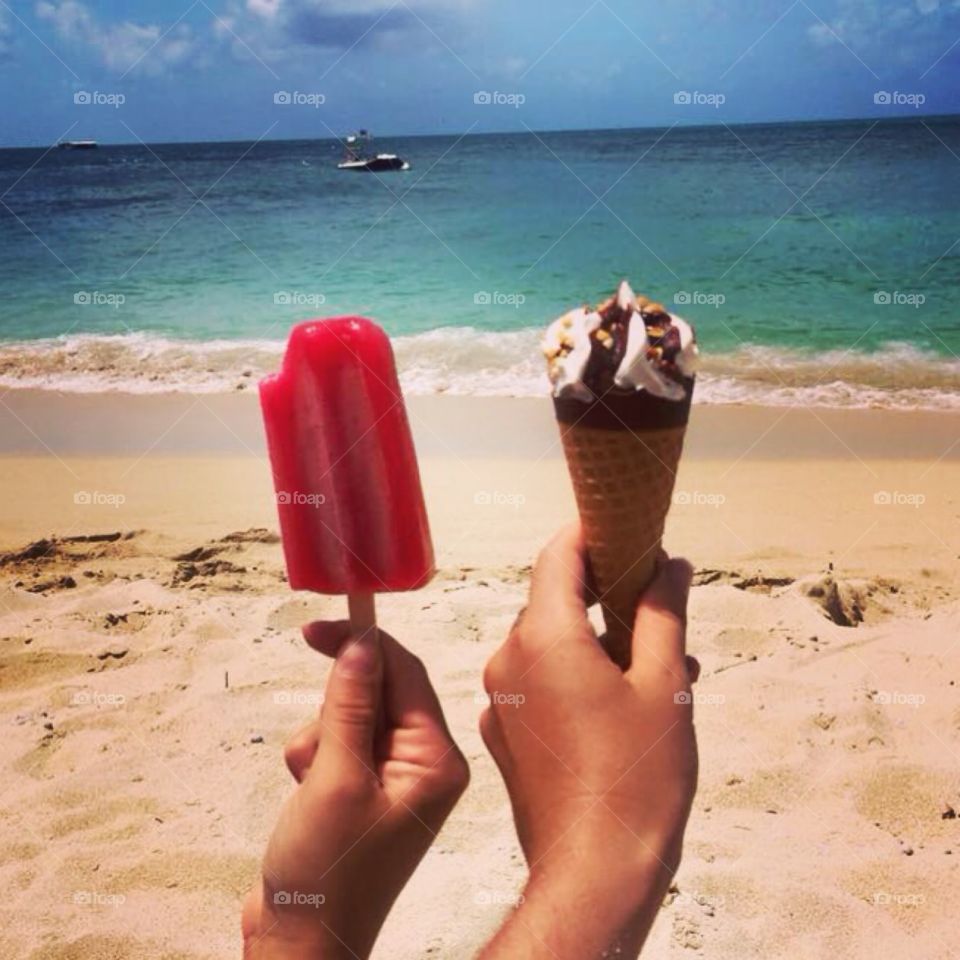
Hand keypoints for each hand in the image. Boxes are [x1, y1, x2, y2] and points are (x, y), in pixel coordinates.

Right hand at [242, 622, 468, 959]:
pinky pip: (338, 743)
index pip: (406, 674)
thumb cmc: (328, 874)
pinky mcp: (366, 788)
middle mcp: (424, 763)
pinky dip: (314, 758)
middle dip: (335, 711)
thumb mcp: (336, 777)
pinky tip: (307, 795)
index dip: (363, 646)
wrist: (302, 942)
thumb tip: (361, 643)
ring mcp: (395, 777)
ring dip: (319, 738)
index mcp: (437, 760)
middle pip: (379, 692)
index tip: (318, 629)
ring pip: (351, 715)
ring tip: (312, 787)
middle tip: (315, 751)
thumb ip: (350, 704)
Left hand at [479, 524, 697, 957]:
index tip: (629, 531)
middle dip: (607, 596)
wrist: (593, 871)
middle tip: (659, 608)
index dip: (593, 535)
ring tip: (659, 667)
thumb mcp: (665, 684)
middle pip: (555, 599)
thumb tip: (672, 565)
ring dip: (598, 641)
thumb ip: (663, 613)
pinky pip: (537, 680)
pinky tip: (621, 703)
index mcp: (544, 636)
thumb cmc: (636, 776)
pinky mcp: (503, 730)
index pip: (559, 554)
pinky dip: (575, 675)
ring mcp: (500, 696)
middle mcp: (508, 657)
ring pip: (550, 642)